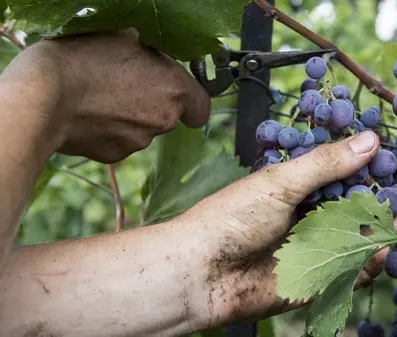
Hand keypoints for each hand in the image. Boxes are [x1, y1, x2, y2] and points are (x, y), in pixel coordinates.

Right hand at [2, 29, 209, 163]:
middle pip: (169, 114)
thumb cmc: (85, 60)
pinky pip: (120, 140)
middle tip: (126, 83)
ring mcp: (139, 141)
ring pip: (143, 128)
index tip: (177, 91)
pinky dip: (110, 130)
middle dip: (154, 101)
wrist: (44, 96)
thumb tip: (152, 53)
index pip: (202, 107)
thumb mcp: (125, 38)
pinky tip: (90, 113)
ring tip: (101, 95)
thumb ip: (151, 54)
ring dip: (130, 115)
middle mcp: (163, 120)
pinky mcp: (115, 155)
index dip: (191, 99)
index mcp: (174, 90)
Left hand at [179, 131, 396, 326]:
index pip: (341, 177)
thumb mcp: (280, 183)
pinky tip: (381, 250)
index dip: (367, 173)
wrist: (201, 273)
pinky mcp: (315, 281)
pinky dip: (369, 262)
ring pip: (357, 240)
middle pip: (354, 210)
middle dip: (380, 205)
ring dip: (380, 232)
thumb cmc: (231, 219)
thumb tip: (369, 141)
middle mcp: (307, 218)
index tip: (391, 166)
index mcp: (298, 189)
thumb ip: (326, 164)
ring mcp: (313, 250)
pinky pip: (350, 271)